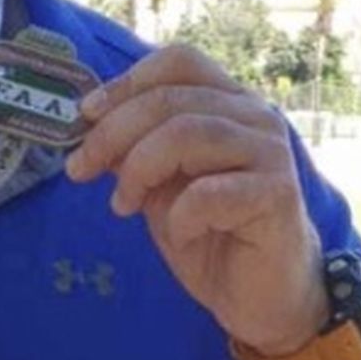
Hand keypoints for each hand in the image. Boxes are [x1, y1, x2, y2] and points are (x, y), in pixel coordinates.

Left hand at [64, 46, 326, 354]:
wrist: (261, 297)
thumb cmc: (210, 234)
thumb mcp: (158, 184)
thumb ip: (133, 148)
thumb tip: (88, 121)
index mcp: (228, 101)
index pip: (179, 62)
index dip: (126, 82)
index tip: (86, 116)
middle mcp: (256, 115)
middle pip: (171, 99)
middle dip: (113, 133)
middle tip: (81, 170)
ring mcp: (271, 152)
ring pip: (188, 134)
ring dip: (140, 169)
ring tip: (124, 204)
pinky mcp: (278, 194)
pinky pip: (210, 191)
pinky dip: (180, 213)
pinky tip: (179, 231)